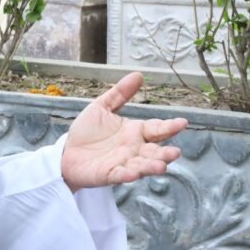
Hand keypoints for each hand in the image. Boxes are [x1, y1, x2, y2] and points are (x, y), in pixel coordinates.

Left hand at [61, 73, 186, 191]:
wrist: (67, 152)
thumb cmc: (87, 132)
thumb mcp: (102, 108)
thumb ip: (120, 93)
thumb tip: (138, 74)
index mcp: (135, 132)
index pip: (157, 129)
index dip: (169, 126)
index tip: (182, 122)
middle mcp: (134, 149)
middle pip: (155, 152)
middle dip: (165, 153)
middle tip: (175, 152)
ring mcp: (124, 163)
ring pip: (142, 166)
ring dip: (152, 166)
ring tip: (161, 166)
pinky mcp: (110, 174)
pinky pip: (121, 175)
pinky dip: (128, 175)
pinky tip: (134, 173)